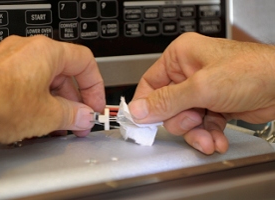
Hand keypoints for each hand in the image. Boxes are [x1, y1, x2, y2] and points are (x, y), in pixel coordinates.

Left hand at [0, 35, 104, 143]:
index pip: (85, 63)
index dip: (96, 86)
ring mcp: (11, 61)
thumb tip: (84, 117)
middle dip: (76, 101)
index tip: (95, 105)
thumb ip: (73, 115)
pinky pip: (29, 85)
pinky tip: (39, 120)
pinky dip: (39, 102)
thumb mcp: (47, 114)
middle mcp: (28, 51)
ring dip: (58, 104)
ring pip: (46, 81)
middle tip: (80, 121)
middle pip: (65, 74)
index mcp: (46, 52)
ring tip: (60, 125)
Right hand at [129, 32, 274, 153]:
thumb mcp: (201, 87)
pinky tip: (216, 139)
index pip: (150, 84)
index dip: (145, 106)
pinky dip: (208, 134)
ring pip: (184, 119)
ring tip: (208, 136)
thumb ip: (167, 101)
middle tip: (194, 118)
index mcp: (180, 57)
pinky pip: (201, 125)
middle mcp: (188, 73)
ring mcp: (201, 90)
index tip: (142, 124)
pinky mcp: (213, 104)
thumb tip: (139, 110)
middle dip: (181, 119)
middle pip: (167, 106)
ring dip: (196, 132)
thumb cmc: (251, 71)